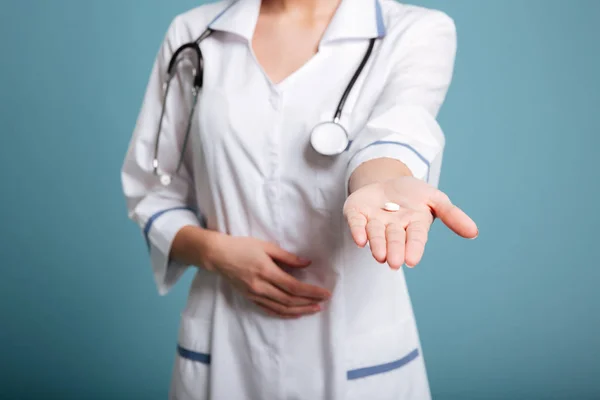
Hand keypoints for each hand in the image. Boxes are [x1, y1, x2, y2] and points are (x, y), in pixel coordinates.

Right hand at [201, 233, 331, 317]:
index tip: (325, 293)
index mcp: (266, 271)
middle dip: (309, 303)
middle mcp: (261, 287)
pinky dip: (284, 314)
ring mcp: (255, 295)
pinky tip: (295, 314)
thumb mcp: (266, 246)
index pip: (294, 287)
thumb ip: (287, 257)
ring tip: (314, 310)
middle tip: (323, 303)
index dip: (311, 292)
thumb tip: (307, 263)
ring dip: (300, 310)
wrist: (217, 255)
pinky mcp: (250, 298)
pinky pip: (270, 310)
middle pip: (290, 300)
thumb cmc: (242, 246)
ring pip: (281, 308)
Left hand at [343, 176, 477, 268]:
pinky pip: (355, 223)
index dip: (413, 248)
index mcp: (413, 225)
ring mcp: (373, 221)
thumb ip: (452, 215)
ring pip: (375, 234)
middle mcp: (393, 227)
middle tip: (394, 262)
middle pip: (394, 239)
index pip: (415, 238)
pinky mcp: (356, 213)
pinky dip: (357, 230)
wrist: (386, 181)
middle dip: (394, 250)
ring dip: (376, 244)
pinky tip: (359, 240)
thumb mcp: (435, 199)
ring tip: (379, 255)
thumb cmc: (413, 195)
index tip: (412, 260)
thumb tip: (474, 232)